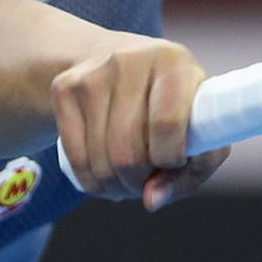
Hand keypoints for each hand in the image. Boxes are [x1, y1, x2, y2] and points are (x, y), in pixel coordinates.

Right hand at [50, 37, 231, 210]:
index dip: (170, 158)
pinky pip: (76, 159)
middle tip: (147, 179)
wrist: (121, 61)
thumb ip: (190, 172)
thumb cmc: (171, 105)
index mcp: (173, 63)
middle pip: (127, 150)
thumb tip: (152, 200)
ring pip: (100, 161)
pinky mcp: (64, 88)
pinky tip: (106, 172)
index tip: (172, 163)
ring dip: (116, 185)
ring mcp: (92, 73)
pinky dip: (92, 182)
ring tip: (128, 177)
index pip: (166, 123)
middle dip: (139, 181)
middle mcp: (130, 60)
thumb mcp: (197, 130)